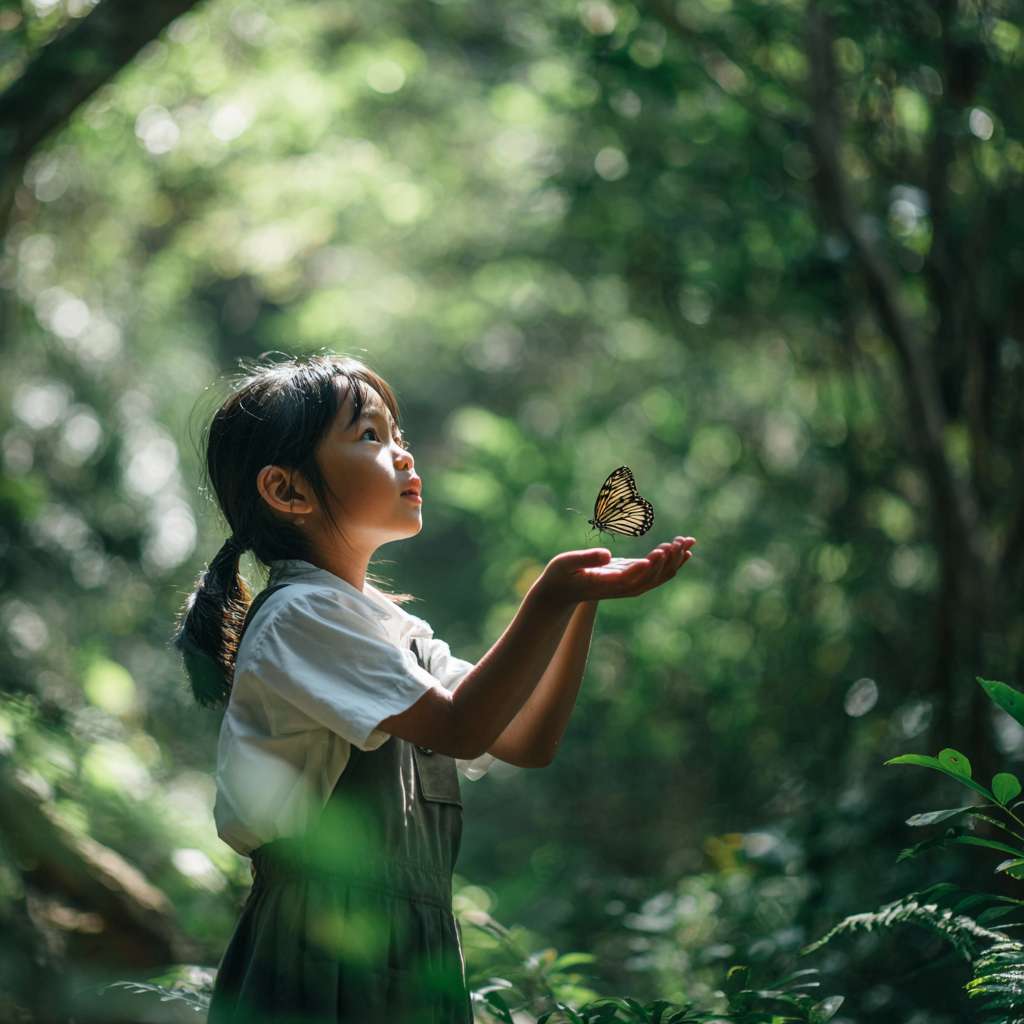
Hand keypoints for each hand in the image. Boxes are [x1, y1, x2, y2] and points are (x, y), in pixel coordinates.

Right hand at [533, 536, 695, 606]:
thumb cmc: (560, 576)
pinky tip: (683, 549)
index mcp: (607, 584)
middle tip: (679, 542)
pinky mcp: (631, 578)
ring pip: (659, 576)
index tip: (661, 551)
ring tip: (688, 541)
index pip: (632, 577)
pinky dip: (671, 562)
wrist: (560, 593)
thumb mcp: (565, 564)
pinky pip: (657, 573)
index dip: (648, 566)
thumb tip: (608, 554)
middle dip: (667, 560)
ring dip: (674, 560)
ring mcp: (629, 585)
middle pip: (651, 577)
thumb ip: (586, 559)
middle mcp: (623, 588)